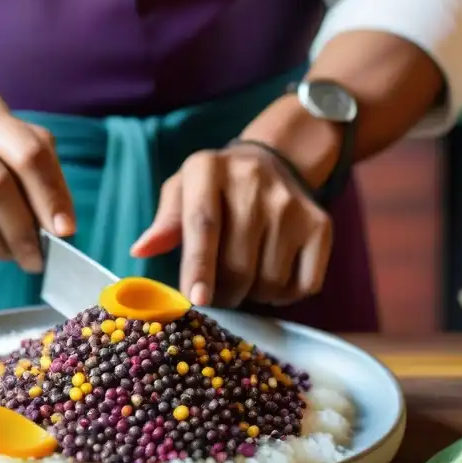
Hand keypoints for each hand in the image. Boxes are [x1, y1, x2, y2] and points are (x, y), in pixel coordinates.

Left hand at [130, 144, 332, 307]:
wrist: (273, 162)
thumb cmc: (215, 189)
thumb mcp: (182, 191)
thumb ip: (165, 222)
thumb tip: (141, 249)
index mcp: (209, 169)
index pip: (203, 224)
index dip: (199, 267)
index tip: (197, 300)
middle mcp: (254, 182)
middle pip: (237, 264)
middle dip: (223, 294)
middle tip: (216, 294)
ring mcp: (291, 204)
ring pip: (269, 281)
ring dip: (252, 295)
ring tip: (244, 275)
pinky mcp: (320, 225)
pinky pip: (302, 285)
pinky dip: (284, 295)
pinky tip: (272, 275)